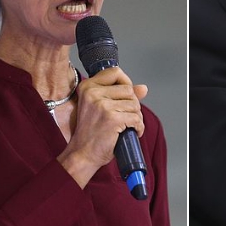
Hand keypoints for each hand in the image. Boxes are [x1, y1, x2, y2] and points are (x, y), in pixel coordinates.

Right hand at [57, 67, 146, 187]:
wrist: (82, 154)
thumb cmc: (90, 132)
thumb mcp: (100, 108)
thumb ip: (120, 95)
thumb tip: (143, 88)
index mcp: (87, 87)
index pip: (115, 72)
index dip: (126, 82)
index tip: (125, 96)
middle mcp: (93, 93)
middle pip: (128, 89)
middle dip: (133, 104)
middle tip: (126, 117)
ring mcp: (102, 105)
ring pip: (134, 104)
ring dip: (136, 117)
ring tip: (127, 126)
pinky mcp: (112, 118)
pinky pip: (136, 118)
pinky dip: (138, 127)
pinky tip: (131, 132)